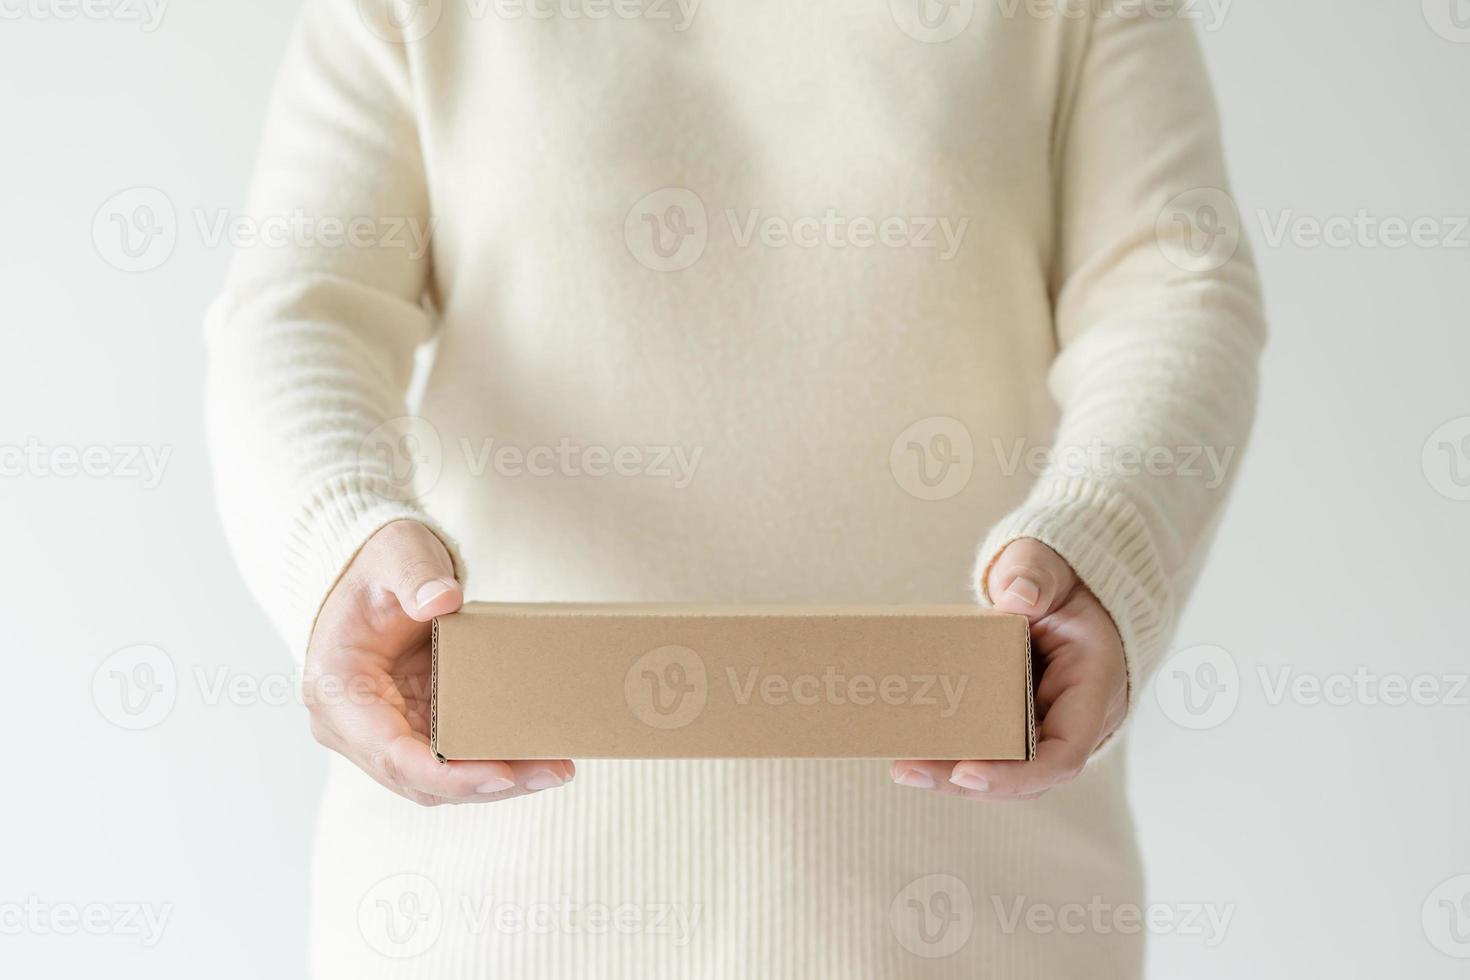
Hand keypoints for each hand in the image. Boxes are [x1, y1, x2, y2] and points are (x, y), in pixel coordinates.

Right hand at [303, 519, 574, 805]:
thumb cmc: (380, 566)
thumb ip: (414, 576)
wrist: (376, 574)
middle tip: (553, 770)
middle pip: (420, 779)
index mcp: (337, 690)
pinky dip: (491, 763)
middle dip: (486, 782)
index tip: (501, 774)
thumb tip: (443, 601)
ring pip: (438, 781)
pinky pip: (449, 762)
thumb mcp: (395, 554)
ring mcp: (382, 734)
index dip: (447, 774)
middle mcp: (353, 727)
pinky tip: (537, 755)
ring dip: (497, 780)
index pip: (390, 753)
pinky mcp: (411, 730)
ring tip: (556, 766)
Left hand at [891, 538, 1126, 799]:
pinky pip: (994, 750)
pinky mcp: (1023, 725)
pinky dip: (957, 754)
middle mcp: (1075, 720)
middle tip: (907, 769)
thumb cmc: (1061, 584)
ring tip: (904, 766)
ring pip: (1007, 770)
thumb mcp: (1051, 568)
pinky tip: (915, 750)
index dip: (1017, 773)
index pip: (1065, 753)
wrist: (1068, 593)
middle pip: (1026, 774)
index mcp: (1093, 688)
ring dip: (953, 774)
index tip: (965, 773)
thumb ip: (1037, 575)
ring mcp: (1049, 727)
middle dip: (967, 779)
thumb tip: (1017, 597)